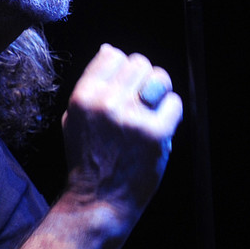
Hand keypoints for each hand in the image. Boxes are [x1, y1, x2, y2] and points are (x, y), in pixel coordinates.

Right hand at [61, 44, 183, 229]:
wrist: (99, 199)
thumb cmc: (88, 158)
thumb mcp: (75, 117)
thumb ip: (91, 83)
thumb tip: (109, 49)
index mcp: (83, 96)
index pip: (113, 55)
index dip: (123, 69)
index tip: (125, 87)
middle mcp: (106, 103)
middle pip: (139, 63)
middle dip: (143, 80)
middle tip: (141, 102)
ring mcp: (132, 118)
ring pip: (159, 78)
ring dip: (159, 91)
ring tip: (152, 110)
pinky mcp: (155, 134)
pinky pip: (174, 103)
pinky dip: (171, 114)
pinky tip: (159, 128)